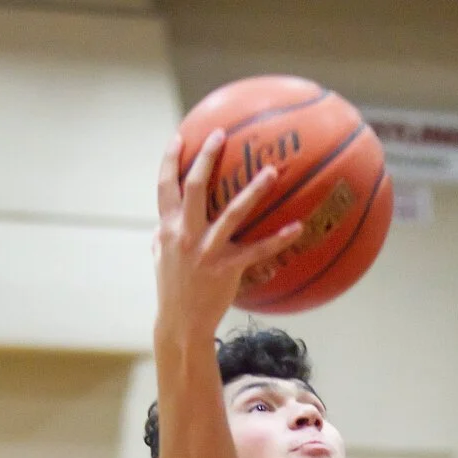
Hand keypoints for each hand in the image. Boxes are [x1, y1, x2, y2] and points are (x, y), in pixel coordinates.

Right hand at [153, 131, 302, 338]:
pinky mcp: (227, 269)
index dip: (170, 159)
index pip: (165, 185)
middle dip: (206, 156)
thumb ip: (161, 238)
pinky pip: (258, 250)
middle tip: (221, 134)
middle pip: (195, 187)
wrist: (181, 323)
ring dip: (253, 190)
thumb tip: (159, 225)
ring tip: (271, 171)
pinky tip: (298, 227)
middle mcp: (184, 234)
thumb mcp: (160, 259)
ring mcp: (206, 251)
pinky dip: (280, 238)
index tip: (180, 137)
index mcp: (167, 227)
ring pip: (232, 212)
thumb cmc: (173, 289)